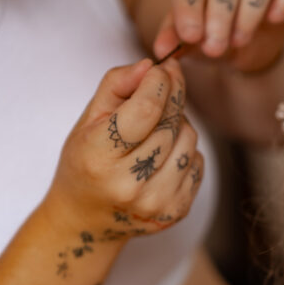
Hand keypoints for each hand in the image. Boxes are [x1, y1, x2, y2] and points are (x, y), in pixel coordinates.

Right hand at [44, 58, 203, 242]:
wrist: (86, 219)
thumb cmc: (86, 161)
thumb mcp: (88, 119)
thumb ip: (117, 85)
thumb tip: (151, 65)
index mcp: (99, 158)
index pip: (146, 110)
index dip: (160, 83)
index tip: (163, 68)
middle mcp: (129, 185)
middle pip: (170, 124)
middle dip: (171, 98)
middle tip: (164, 87)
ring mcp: (156, 203)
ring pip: (189, 140)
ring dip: (179, 124)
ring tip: (156, 128)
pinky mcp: (176, 211)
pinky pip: (197, 162)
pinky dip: (185, 150)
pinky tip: (163, 154)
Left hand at [153, 0, 283, 72]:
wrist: (245, 48)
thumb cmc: (212, 35)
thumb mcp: (190, 40)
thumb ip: (176, 39)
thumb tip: (162, 50)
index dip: (190, 5)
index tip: (191, 36)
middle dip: (219, 15)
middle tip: (215, 47)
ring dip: (249, 11)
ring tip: (239, 40)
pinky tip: (276, 18)